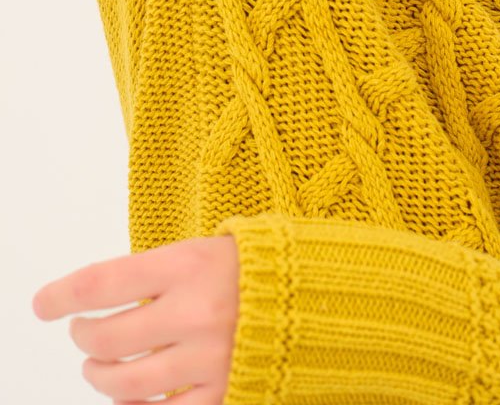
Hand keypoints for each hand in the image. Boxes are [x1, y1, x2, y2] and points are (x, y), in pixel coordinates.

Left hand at [31, 235, 238, 404]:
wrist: (318, 294)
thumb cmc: (257, 265)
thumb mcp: (207, 247)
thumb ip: (159, 271)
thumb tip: (100, 295)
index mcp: (190, 264)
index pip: (104, 282)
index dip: (63, 295)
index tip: (44, 304)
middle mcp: (196, 311)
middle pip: (107, 336)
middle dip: (83, 336)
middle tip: (81, 331)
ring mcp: (210, 357)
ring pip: (126, 382)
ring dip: (100, 375)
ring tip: (99, 365)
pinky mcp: (225, 392)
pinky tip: (133, 397)